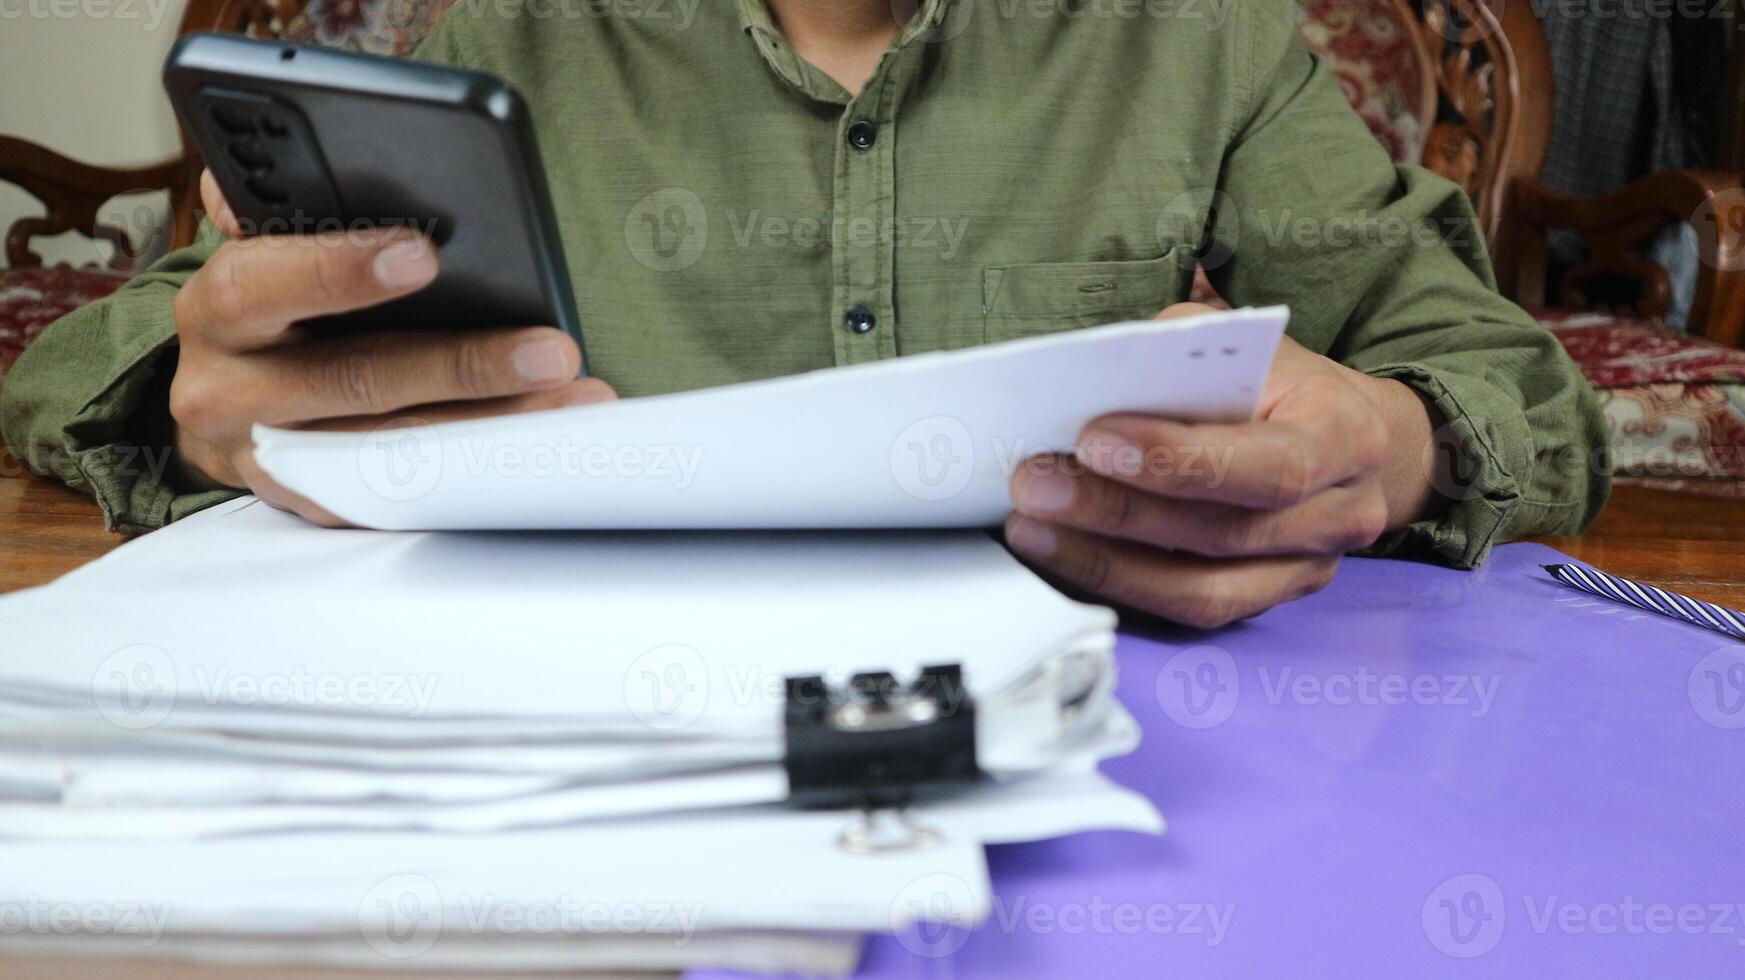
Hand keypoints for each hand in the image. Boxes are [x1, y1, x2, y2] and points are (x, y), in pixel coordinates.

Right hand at [170, 169, 615, 524]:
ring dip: (495, 426)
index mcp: (220, 310)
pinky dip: (477, 471)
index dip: (339, 269)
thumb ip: (288, 204)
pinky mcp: (316, 505)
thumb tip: (335, 135)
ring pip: (394, 451)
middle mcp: (230, 392)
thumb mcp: (266, 249)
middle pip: (355, 383)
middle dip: (464, 366)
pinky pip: (406, 497)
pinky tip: (540, 447)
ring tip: (572, 399)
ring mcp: (274, 460)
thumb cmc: (270, 308)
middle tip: (551, 349)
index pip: (264, 285)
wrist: (224, 403)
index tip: (422, 255)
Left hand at [1004, 302, 1443, 627]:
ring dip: (1104, 562)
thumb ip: (1178, 365)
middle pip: (1223, 533)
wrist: (1340, 437)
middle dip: (1118, 512)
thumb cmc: (1277, 383)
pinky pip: (1188, 611)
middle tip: (1035, 485)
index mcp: (1346, 436)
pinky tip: (1063, 557)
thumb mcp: (1240, 348)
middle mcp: (1341, 514)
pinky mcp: (1267, 601)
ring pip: (1201, 590)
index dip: (1179, 460)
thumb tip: (1085, 396)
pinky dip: (1119, 586)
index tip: (1094, 441)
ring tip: (1032, 529)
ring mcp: (1307, 570)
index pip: (1268, 464)